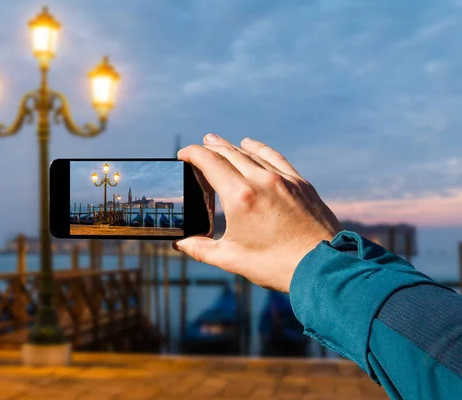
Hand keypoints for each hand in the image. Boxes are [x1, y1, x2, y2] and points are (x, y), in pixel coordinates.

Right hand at [175, 134, 341, 292]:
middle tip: (199, 146)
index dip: (192, 153)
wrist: (322, 266)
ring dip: (232, 146)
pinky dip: (259, 148)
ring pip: (252, 153)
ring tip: (218, 142)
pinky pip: (275, 157)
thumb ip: (201, 249)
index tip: (183, 154)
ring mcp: (283, 179)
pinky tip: (251, 145)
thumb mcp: (232, 259)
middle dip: (210, 147)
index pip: (209, 162)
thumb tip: (180, 245)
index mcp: (239, 196)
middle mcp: (260, 180)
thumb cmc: (276, 265)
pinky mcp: (300, 183)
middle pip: (229, 153)